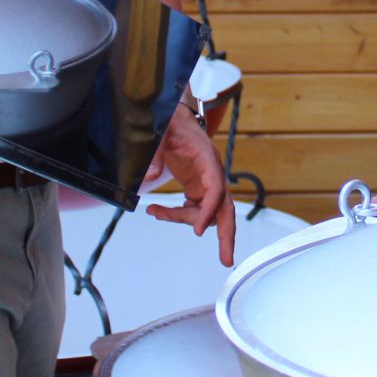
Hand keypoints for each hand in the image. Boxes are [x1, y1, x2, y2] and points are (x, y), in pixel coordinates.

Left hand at [144, 105, 235, 265]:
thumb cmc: (172, 122)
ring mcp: (206, 183)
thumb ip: (154, 153)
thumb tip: (150, 176)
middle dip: (227, 236)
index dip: (208, 211)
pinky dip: (177, 215)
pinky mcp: (197, 188)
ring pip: (203, 213)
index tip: (197, 231)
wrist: (176, 117)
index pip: (216, 190)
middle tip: (225, 260)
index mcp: (208, 159)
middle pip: (226, 209)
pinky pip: (192, 209)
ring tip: (155, 213)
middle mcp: (213, 174)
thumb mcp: (160, 133)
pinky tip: (158, 211)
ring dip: (181, 219)